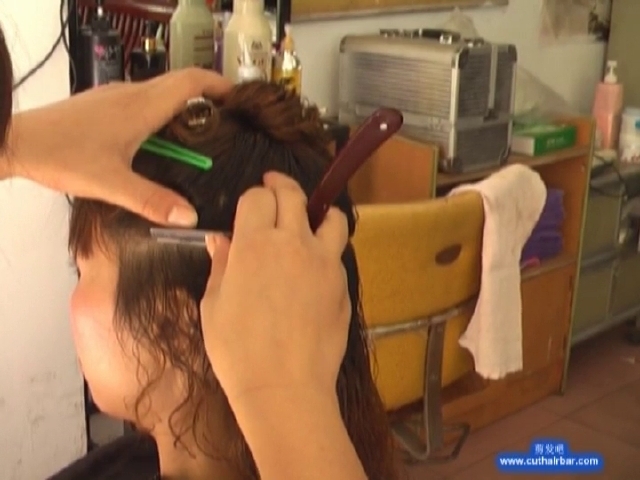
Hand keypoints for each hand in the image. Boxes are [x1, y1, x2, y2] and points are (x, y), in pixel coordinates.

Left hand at [5, 68, 231, 225]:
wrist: (15, 140)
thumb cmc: (62, 156)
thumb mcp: (110, 183)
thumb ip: (151, 200)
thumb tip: (190, 217)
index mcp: (141, 106)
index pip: (191, 82)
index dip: (220, 86)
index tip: (240, 100)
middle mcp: (131, 93)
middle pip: (180, 85)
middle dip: (207, 100)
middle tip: (226, 127)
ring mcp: (115, 96)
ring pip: (160, 93)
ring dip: (183, 109)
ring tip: (198, 139)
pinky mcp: (102, 104)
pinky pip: (142, 101)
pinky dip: (161, 115)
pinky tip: (158, 143)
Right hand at [200, 171, 350, 404]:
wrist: (284, 386)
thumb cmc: (237, 349)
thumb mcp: (213, 305)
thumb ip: (221, 265)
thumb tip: (222, 241)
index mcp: (255, 243)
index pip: (258, 197)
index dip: (252, 197)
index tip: (249, 206)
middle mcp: (293, 243)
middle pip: (294, 196)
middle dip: (282, 186)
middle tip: (274, 187)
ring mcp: (324, 262)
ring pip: (332, 218)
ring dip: (319, 213)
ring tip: (310, 220)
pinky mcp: (343, 283)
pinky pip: (337, 255)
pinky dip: (326, 252)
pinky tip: (314, 271)